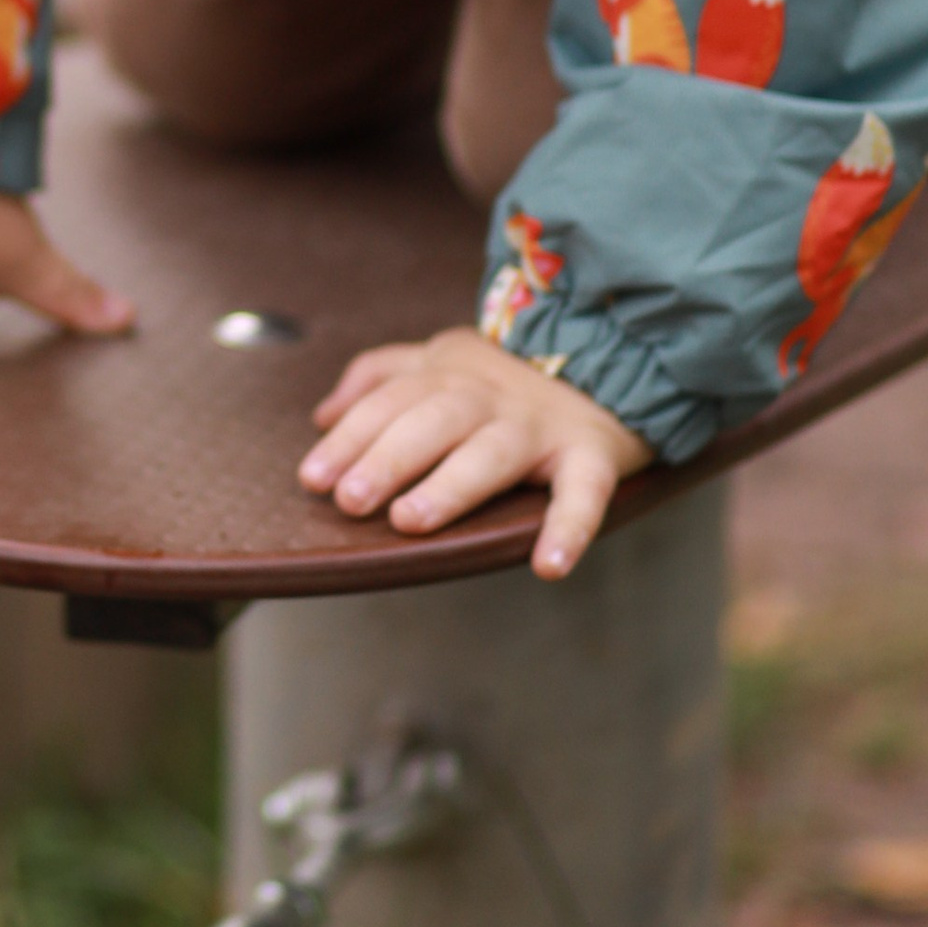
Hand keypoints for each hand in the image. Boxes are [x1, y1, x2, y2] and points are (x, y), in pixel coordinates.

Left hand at [297, 327, 649, 579]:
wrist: (613, 360)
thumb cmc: (506, 380)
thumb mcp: (440, 359)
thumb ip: (379, 378)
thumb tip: (323, 415)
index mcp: (450, 375)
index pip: (390, 402)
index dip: (350, 439)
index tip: (313, 479)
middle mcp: (491, 397)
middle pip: (433, 421)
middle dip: (388, 457)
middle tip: (351, 499)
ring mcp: (540, 426)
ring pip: (491, 452)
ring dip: (451, 486)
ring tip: (410, 521)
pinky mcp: (591, 455)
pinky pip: (583, 492)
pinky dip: (570, 527)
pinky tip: (548, 566)